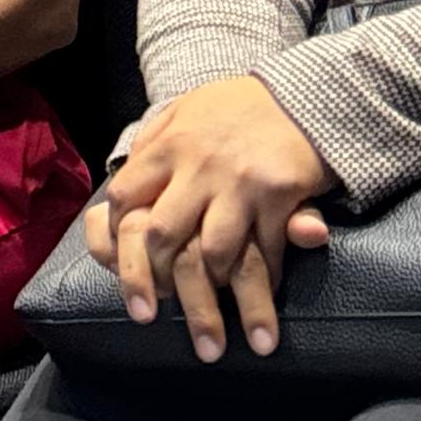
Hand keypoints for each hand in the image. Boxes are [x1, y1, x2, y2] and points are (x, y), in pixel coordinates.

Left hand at [86, 75, 330, 359]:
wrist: (305, 91)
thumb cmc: (238, 107)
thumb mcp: (186, 112)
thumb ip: (153, 147)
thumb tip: (123, 191)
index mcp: (168, 144)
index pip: (124, 197)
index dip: (115, 236)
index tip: (117, 264)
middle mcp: (198, 164)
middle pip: (160, 234)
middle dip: (150, 282)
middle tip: (147, 318)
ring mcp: (239, 180)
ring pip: (213, 254)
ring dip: (212, 296)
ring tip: (211, 329)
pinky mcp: (279, 192)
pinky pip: (265, 250)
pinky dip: (264, 282)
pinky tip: (262, 300)